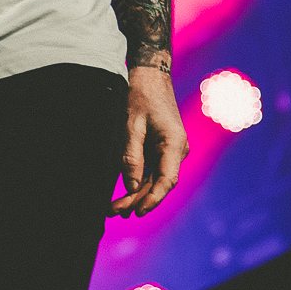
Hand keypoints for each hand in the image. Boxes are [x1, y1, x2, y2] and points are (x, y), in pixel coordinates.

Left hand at [110, 63, 187, 218]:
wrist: (151, 76)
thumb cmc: (140, 97)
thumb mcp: (131, 126)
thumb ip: (131, 157)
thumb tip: (131, 187)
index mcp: (174, 145)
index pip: (167, 181)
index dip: (152, 199)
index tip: (137, 212)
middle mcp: (178, 150)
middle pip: (159, 183)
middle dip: (137, 200)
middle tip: (112, 212)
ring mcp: (172, 150)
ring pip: (155, 179)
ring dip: (136, 194)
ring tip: (114, 208)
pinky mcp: (164, 148)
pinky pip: (153, 170)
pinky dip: (139, 181)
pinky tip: (124, 193)